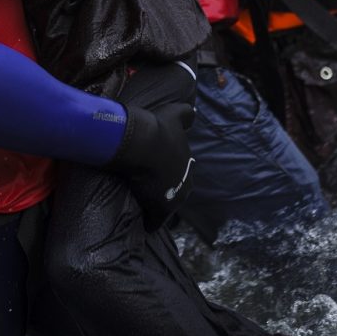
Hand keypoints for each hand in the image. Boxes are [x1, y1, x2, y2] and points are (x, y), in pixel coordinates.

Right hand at [105, 63, 197, 229]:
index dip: (168, 171)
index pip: (181, 172)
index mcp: (187, 164)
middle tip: (150, 187)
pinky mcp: (159, 207)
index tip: (157, 170)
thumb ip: (186, 114)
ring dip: (158, 204)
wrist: (142, 142)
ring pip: (167, 204)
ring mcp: (173, 196)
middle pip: (176, 190)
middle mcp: (185, 182)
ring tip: (146, 204)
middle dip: (166, 189)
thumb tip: (194, 111)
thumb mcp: (175, 115)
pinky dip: (151, 222)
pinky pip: (156, 220)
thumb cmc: (157, 128)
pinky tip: (146, 224)